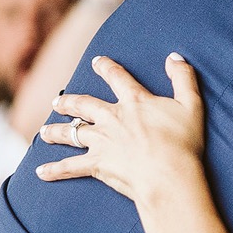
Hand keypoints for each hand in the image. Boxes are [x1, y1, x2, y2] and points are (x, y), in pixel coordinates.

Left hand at [36, 54, 204, 209]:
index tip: (97, 62)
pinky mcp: (96, 165)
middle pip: (83, 105)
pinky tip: (40, 171)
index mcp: (134, 102)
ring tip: (44, 131)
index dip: (106, 67)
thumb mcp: (191, 105)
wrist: (168, 175)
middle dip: (69, 102)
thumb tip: (175, 57)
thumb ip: (183, 78)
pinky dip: (54, 170)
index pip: (116, 77)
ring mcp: (101, 142)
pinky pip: (70, 167)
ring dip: (56, 132)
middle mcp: (111, 118)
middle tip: (58, 101)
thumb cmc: (183, 143)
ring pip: (71, 133)